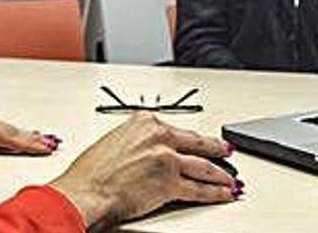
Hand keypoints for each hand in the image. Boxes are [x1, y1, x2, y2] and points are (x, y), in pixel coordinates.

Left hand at [0, 103, 58, 162]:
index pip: (5, 134)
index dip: (26, 143)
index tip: (44, 147)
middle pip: (11, 130)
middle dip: (33, 138)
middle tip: (53, 144)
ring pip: (6, 129)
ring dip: (26, 135)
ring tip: (45, 140)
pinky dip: (13, 134)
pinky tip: (21, 136)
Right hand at [48, 113, 238, 228]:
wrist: (86, 192)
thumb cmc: (91, 173)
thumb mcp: (114, 142)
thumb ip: (138, 142)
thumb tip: (150, 152)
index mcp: (145, 122)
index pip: (178, 130)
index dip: (194, 138)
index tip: (203, 140)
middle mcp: (159, 137)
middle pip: (197, 143)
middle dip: (216, 149)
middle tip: (228, 151)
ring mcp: (167, 159)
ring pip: (204, 167)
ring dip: (221, 175)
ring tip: (231, 179)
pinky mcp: (171, 183)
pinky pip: (199, 189)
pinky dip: (215, 193)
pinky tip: (223, 194)